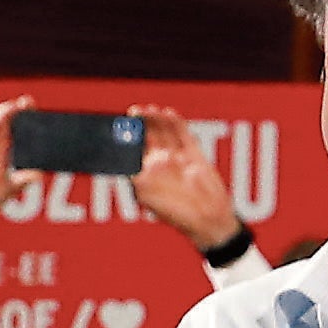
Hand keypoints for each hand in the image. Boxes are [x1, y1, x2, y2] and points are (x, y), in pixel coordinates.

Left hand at [128, 106, 242, 251]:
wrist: (208, 218)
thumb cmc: (175, 212)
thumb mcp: (146, 193)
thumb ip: (133, 172)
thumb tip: (119, 156)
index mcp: (143, 174)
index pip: (129, 149)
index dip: (124, 136)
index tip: (118, 125)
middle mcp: (158, 163)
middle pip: (146, 136)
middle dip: (140, 124)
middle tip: (135, 112)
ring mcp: (176, 157)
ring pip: (163, 132)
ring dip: (156, 119)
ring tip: (150, 109)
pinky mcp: (193, 154)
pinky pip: (182, 134)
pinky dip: (175, 123)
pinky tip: (168, 113)